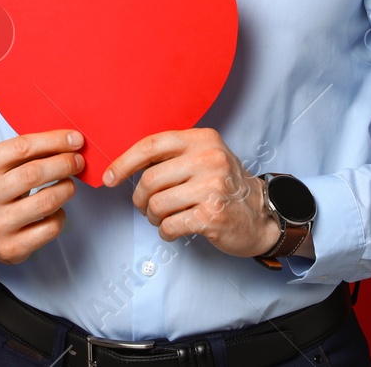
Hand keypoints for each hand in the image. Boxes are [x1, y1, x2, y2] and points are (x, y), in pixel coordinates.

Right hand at [0, 129, 84, 267]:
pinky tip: (56, 210)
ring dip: (66, 188)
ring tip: (69, 184)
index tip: (75, 139)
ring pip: (46, 202)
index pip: (21, 148)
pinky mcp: (10, 249)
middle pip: (34, 174)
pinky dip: (60, 215)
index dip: (53, 141)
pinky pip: (49, 229)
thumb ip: (18, 153)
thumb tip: (64, 142)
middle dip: (64, 163)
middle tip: (78, 161)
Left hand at [103, 128, 279, 257]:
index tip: (109, 178)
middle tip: (144, 206)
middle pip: (150, 180)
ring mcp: (213, 187)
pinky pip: (169, 225)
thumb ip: (173, 156)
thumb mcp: (205, 158)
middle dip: (139, 198)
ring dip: (152, 217)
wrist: (261, 214)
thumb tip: (126, 164)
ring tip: (162, 218)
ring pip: (156, 205)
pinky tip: (174, 229)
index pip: (152, 145)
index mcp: (203, 139)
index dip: (124, 162)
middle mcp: (209, 159)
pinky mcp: (212, 215)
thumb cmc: (224, 186)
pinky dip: (165, 231)